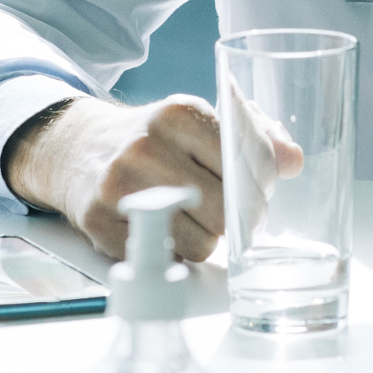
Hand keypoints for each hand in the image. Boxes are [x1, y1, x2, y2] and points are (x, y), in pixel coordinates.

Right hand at [3, 95, 247, 261]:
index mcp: (179, 113)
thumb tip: (293, 161)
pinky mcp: (100, 222)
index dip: (263, 184)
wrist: (79, 149)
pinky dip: (175, 252)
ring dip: (207, 239)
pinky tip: (165, 229)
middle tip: (231, 213)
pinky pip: (165, 259)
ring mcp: (119, 186)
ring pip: (201, 243)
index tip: (260, 190)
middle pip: (226, 209)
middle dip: (238, 218)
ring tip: (192, 218)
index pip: (247, 161)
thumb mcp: (200, 122)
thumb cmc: (153, 139)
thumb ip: (254, 137)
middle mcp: (146, 146)